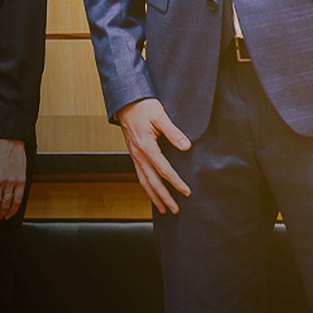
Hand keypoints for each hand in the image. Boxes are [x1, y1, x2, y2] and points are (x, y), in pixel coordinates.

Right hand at [115, 97, 191, 213]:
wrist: (126, 103)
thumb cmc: (143, 108)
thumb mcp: (160, 117)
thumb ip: (174, 133)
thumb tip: (186, 147)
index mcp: (146, 146)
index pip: (163, 169)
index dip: (176, 182)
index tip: (187, 192)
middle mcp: (139, 154)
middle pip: (152, 181)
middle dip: (164, 197)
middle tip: (175, 209)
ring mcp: (135, 155)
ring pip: (143, 181)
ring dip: (154, 196)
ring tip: (163, 208)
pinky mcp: (134, 154)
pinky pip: (140, 175)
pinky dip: (147, 187)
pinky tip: (152, 192)